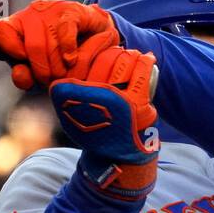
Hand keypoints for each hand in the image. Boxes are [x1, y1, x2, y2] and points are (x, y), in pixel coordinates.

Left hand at [0, 0, 120, 90]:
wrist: (96, 38)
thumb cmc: (61, 59)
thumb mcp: (39, 70)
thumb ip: (25, 76)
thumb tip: (21, 75)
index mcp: (19, 25)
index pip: (0, 30)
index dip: (8, 48)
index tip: (22, 62)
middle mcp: (33, 13)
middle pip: (31, 46)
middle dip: (42, 71)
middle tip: (51, 81)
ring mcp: (54, 9)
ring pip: (49, 44)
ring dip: (58, 68)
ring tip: (65, 75)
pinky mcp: (74, 11)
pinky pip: (66, 33)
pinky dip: (68, 52)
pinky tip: (71, 60)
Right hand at [50, 46, 158, 201]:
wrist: (113, 157)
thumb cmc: (93, 134)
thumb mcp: (69, 116)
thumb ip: (66, 94)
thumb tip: (68, 71)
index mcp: (73, 93)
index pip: (85, 60)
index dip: (94, 54)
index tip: (101, 56)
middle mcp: (92, 93)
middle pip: (105, 58)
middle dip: (113, 54)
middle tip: (119, 56)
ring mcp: (114, 96)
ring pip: (123, 62)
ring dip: (130, 56)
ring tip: (133, 57)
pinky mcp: (134, 101)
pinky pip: (141, 71)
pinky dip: (145, 61)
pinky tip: (147, 58)